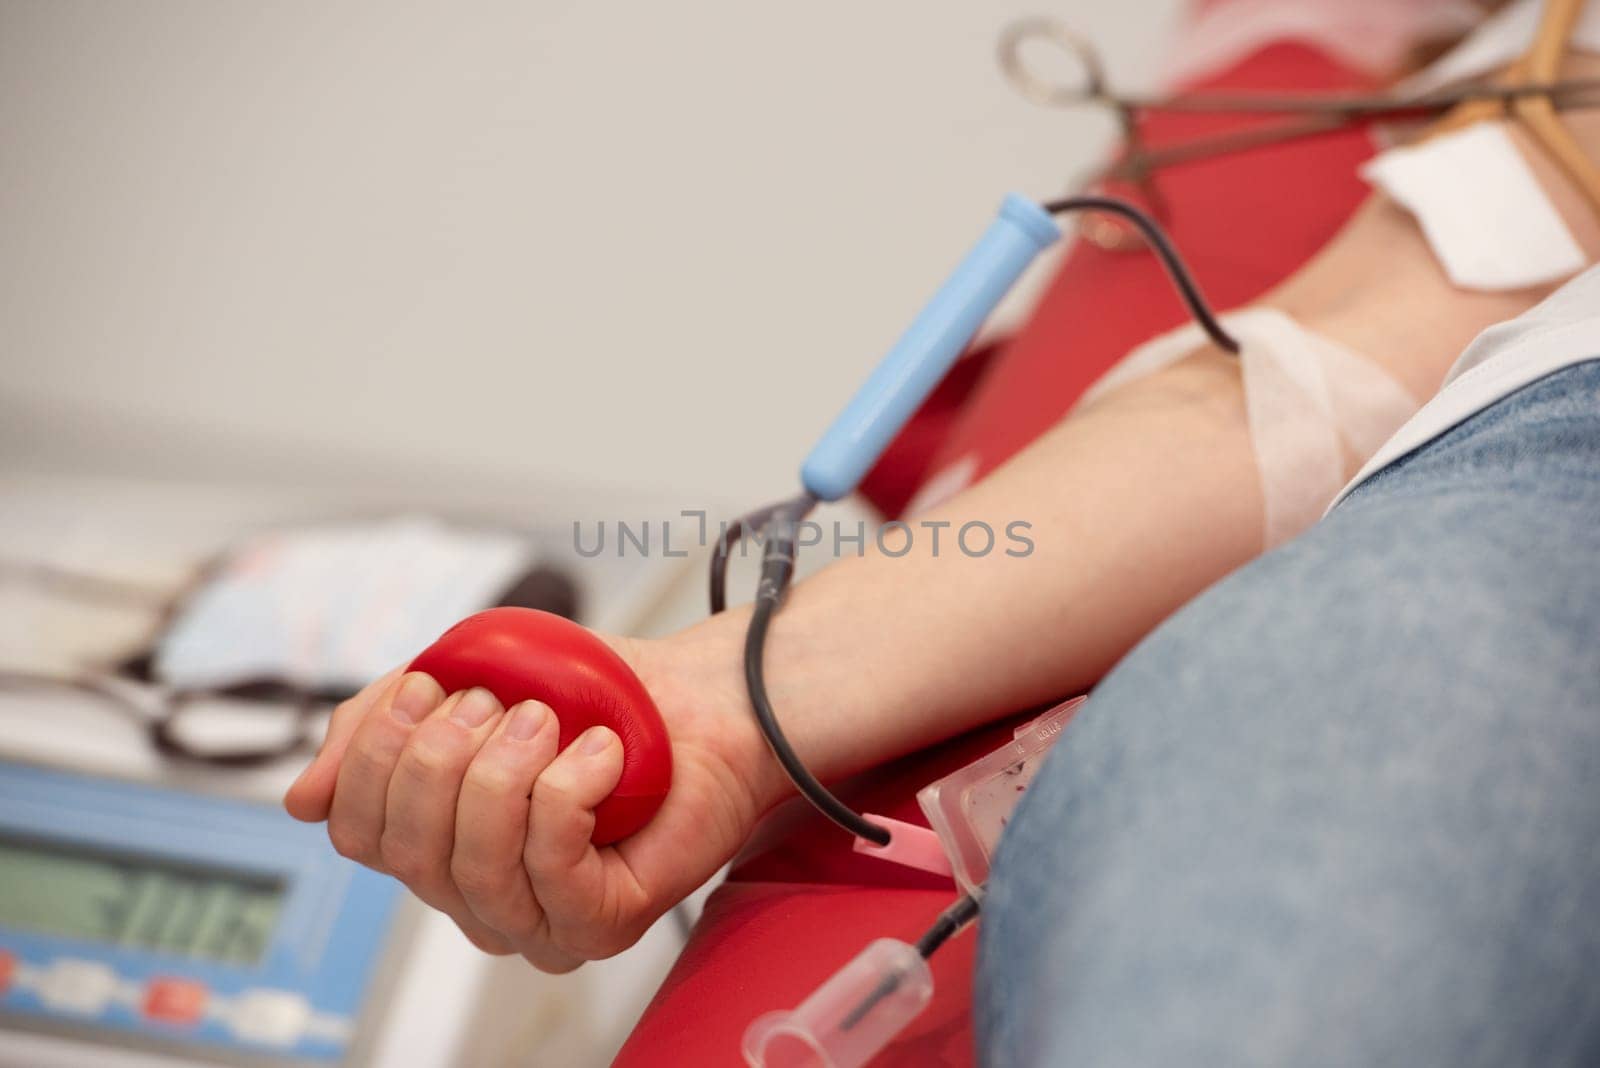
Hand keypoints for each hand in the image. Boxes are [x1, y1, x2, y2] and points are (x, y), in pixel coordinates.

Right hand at [283, 624, 776, 971]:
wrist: (705, 701)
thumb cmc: (595, 697)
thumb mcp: (463, 684)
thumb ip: (378, 731)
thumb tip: (303, 800)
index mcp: (440, 850)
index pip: (358, 833)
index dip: (377, 756)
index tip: (426, 685)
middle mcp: (480, 899)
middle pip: (406, 850)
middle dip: (442, 756)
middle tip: (498, 700)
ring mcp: (540, 921)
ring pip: (474, 862)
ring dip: (505, 769)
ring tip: (548, 719)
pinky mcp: (600, 923)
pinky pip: (549, 864)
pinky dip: (569, 786)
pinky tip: (601, 754)